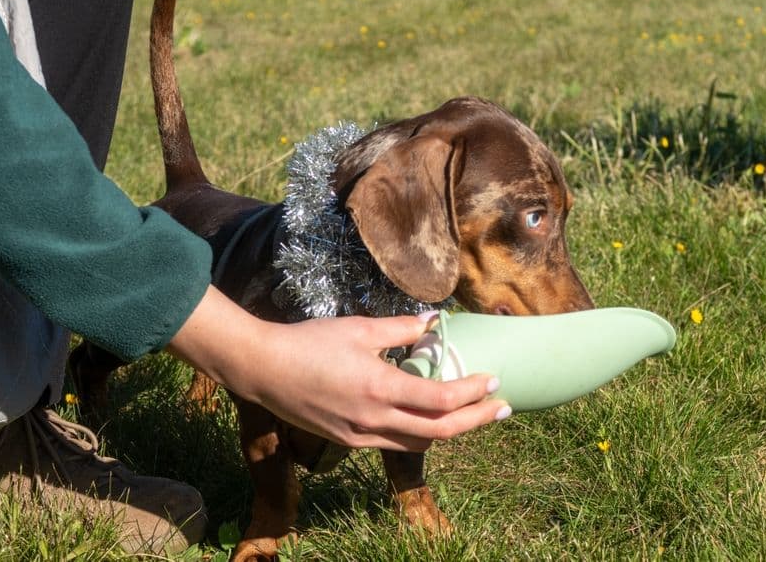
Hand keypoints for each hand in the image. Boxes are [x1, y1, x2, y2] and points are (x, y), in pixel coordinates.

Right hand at [167, 286, 509, 450]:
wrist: (263, 369)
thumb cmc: (309, 342)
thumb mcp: (358, 328)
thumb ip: (401, 328)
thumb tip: (433, 322)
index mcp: (380, 388)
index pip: (441, 400)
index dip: (472, 393)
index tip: (493, 380)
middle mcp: (374, 419)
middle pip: (440, 432)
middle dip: (476, 420)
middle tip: (502, 407)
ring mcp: (360, 434)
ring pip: (419, 442)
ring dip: (450, 430)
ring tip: (472, 413)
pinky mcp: (348, 439)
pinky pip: (394, 442)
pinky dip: (419, 432)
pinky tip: (428, 416)